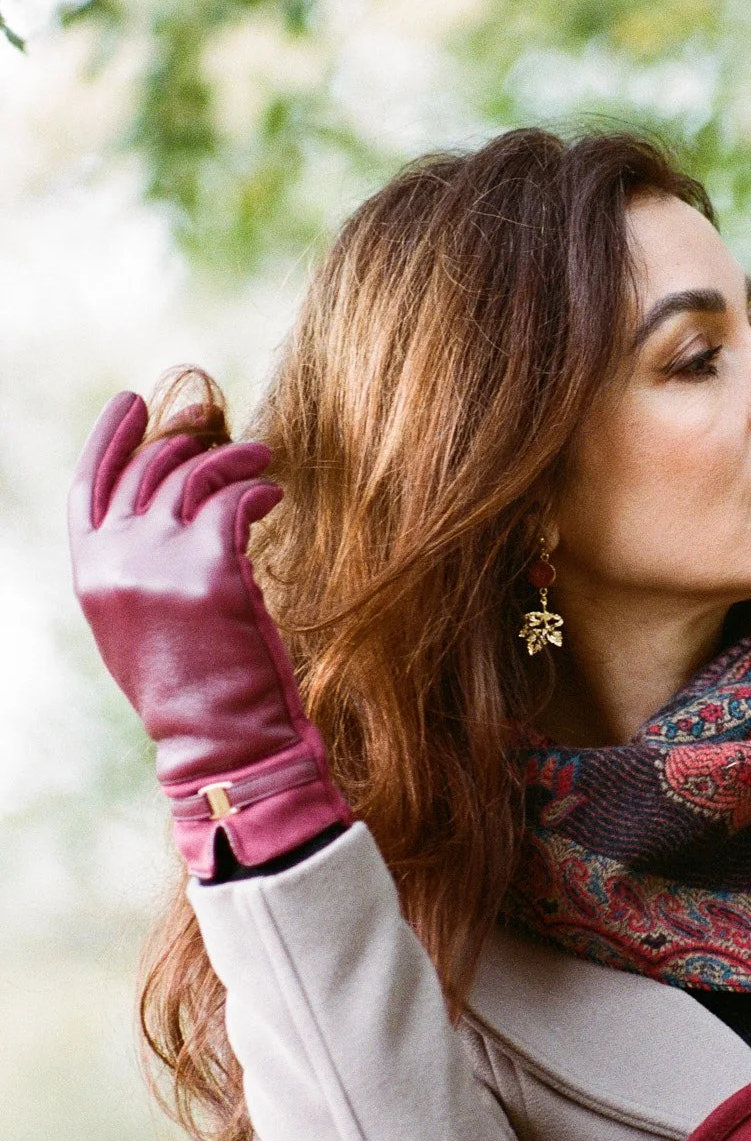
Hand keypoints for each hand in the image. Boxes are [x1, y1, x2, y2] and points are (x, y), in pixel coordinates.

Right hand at [69, 391, 350, 877]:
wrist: (217, 739)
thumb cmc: (188, 691)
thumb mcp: (135, 627)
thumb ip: (134, 570)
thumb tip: (162, 511)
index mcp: (90, 575)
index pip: (87, 485)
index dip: (110, 437)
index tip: (135, 401)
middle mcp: (117, 561)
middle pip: (148, 471)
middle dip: (189, 442)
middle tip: (225, 435)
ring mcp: (161, 561)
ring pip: (197, 477)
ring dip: (235, 458)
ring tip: (263, 458)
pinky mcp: (211, 568)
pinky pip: (236, 501)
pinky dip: (258, 489)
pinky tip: (273, 495)